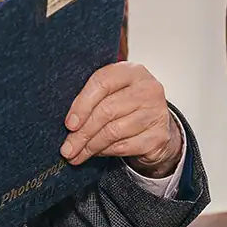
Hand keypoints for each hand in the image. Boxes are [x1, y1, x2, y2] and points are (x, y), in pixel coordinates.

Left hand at [61, 62, 181, 176]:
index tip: (68, 124)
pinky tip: (94, 153)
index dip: (81, 105)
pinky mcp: (159, 136)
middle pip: (107, 111)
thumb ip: (91, 97)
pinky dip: (105, 151)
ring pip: (114, 132)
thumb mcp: (110, 91)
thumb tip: (67, 122)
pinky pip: (125, 146)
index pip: (101, 83)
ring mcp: (157, 113)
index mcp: (131, 71)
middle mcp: (148, 89)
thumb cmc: (124, 102)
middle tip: (66, 148)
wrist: (156, 123)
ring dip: (90, 146)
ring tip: (75, 154)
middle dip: (82, 133)